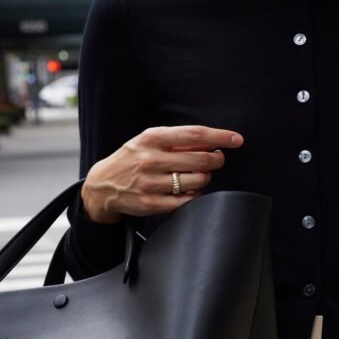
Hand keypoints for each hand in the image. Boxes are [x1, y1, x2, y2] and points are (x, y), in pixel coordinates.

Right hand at [82, 125, 243, 222]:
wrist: (102, 186)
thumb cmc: (132, 159)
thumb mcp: (148, 141)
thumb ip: (177, 140)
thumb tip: (212, 142)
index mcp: (151, 138)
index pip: (194, 135)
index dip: (220, 137)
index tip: (236, 139)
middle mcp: (150, 159)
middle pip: (201, 160)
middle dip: (217, 160)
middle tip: (216, 160)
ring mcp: (150, 183)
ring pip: (198, 181)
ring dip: (205, 178)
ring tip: (197, 175)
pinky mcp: (151, 204)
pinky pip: (187, 200)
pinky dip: (194, 194)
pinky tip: (188, 190)